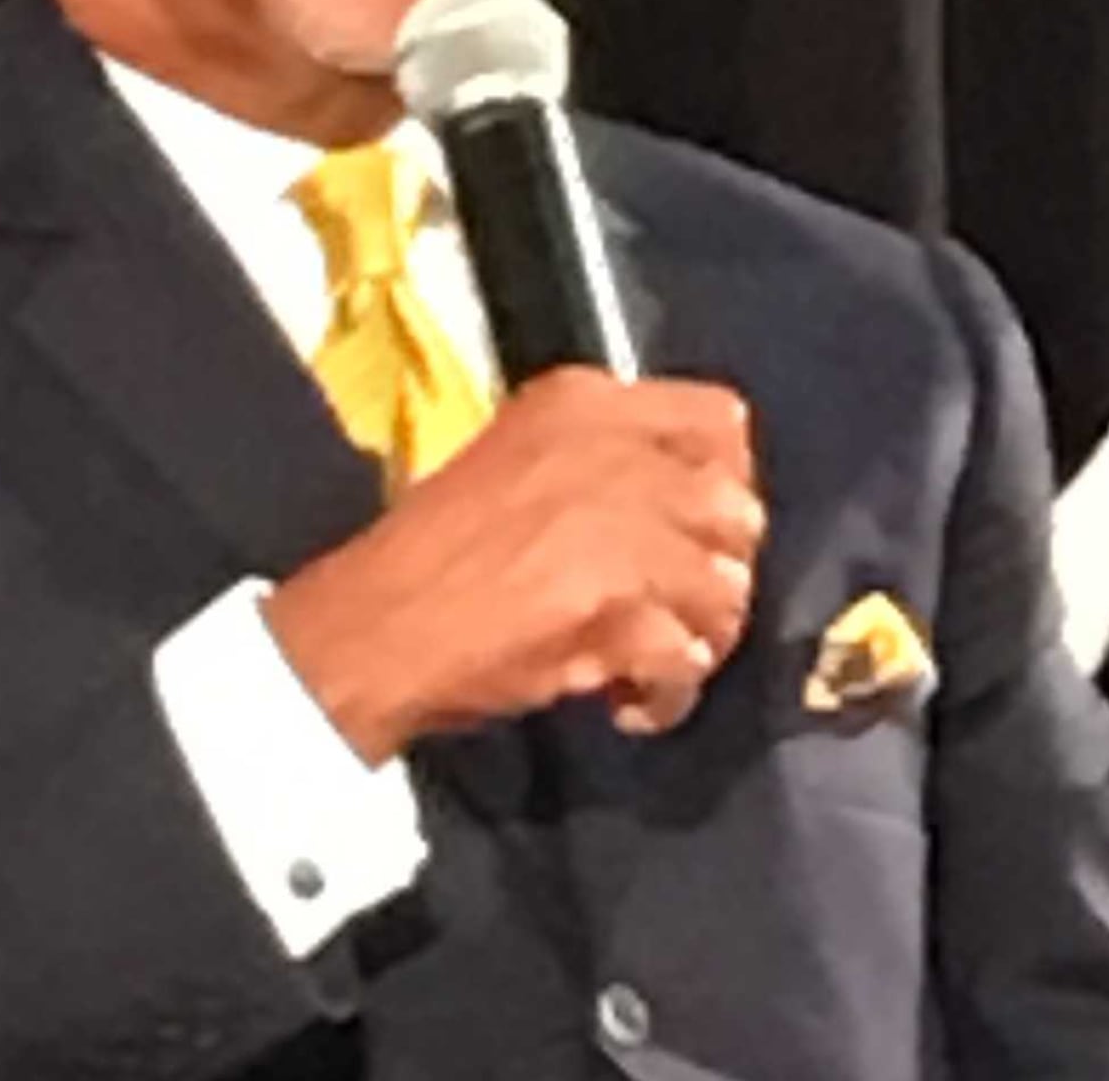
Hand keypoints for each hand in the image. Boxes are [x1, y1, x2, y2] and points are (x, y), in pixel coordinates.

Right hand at [260, 370, 762, 762]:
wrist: (371, 629)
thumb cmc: (433, 550)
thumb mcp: (518, 460)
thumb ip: (604, 464)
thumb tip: (693, 516)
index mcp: (584, 404)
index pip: (720, 420)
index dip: (730, 484)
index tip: (700, 532)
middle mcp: (611, 452)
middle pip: (737, 511)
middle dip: (720, 572)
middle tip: (677, 611)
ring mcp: (617, 528)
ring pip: (725, 588)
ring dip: (699, 641)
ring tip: (651, 666)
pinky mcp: (615, 607)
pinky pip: (687, 660)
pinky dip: (667, 696)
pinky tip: (628, 705)